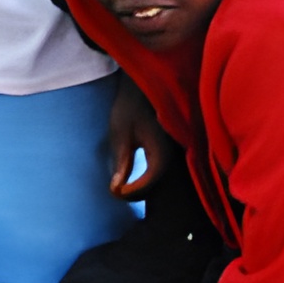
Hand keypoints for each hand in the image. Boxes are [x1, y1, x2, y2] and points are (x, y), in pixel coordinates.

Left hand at [105, 78, 171, 198]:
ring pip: (156, 182)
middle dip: (133, 193)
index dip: (131, 192)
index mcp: (161, 153)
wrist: (142, 89)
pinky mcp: (166, 153)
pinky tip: (130, 178)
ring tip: (118, 186)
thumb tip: (117, 188)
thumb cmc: (131, 107)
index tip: (113, 192)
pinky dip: (144, 180)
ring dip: (139, 187)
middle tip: (113, 191)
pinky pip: (156, 174)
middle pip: (154, 187)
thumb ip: (122, 161)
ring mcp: (170, 156)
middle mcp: (171, 158)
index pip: (148, 183)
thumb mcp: (121, 133)